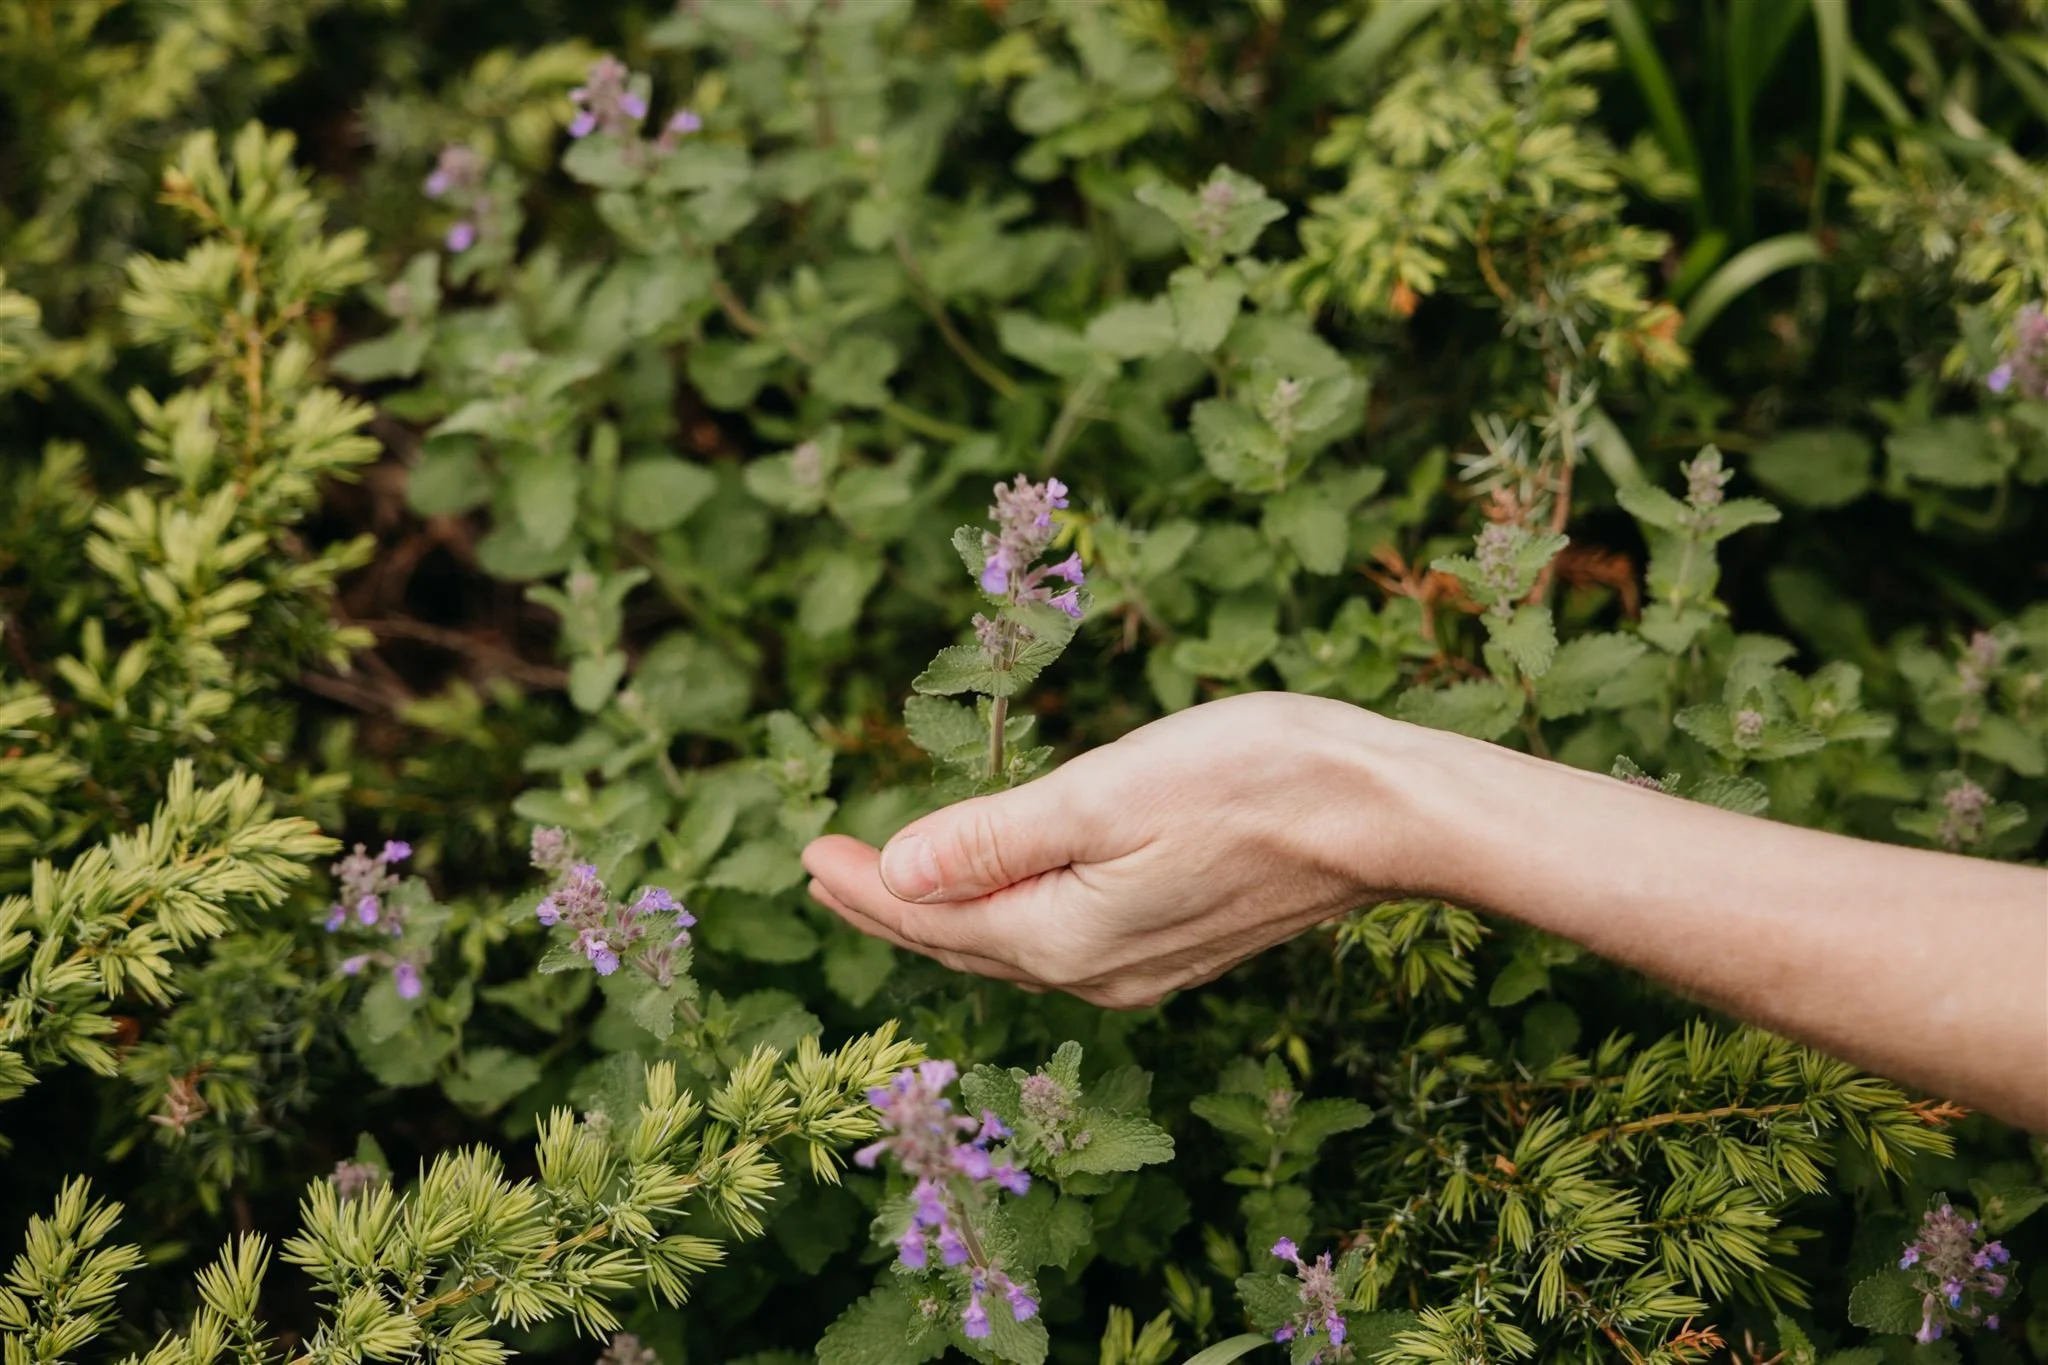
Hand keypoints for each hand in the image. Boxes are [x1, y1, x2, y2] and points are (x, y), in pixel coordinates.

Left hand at [801, 692, 1431, 1006]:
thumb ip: (993, 840)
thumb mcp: (1103, 794)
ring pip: (1009, 948)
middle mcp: (1095, 973)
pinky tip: (1000, 899)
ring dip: (942, 918)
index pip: (930, 919)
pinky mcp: (1174, 945)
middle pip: (962, 944)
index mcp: (1064, 935)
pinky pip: (1056, 943)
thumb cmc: (1250, 780)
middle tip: (827, 871)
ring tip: (892, 888)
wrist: (1379, 812)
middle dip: (888, 908)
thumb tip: (893, 874)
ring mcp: (1139, 968)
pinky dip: (1004, 918)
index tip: (808, 853)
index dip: (862, 886)